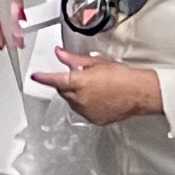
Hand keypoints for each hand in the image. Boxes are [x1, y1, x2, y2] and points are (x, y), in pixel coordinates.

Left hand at [34, 54, 166, 126]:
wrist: (139, 93)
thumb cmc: (122, 76)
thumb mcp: (96, 62)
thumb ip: (74, 59)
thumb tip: (59, 53)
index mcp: (78, 83)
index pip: (54, 80)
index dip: (43, 78)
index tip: (35, 76)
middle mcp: (80, 100)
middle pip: (63, 91)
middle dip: (66, 84)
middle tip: (79, 76)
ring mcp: (87, 112)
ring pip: (72, 102)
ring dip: (75, 95)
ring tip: (92, 87)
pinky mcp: (94, 120)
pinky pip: (83, 111)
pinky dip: (84, 105)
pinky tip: (97, 98)